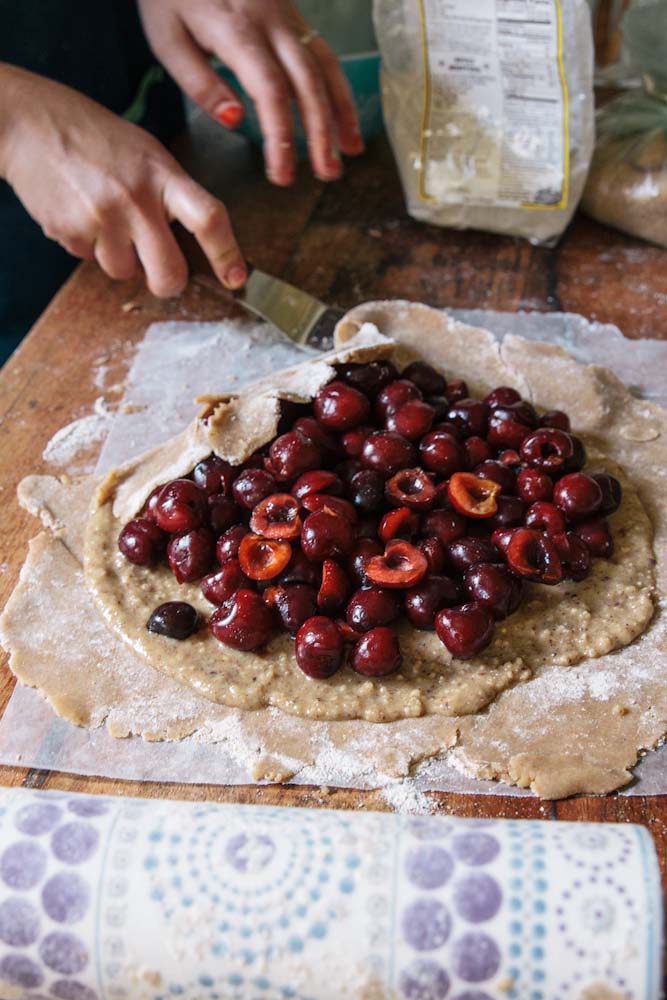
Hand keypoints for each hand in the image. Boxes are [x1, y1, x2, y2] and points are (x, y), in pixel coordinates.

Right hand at [0, 65, 246, 295]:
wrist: (28, 122)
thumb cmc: (93, 137)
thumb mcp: (145, 153)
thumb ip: (171, 195)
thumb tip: (194, 246)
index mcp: (162, 174)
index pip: (209, 218)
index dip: (227, 255)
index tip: (237, 278)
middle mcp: (136, 199)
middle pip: (169, 272)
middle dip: (167, 283)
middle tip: (161, 274)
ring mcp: (101, 218)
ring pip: (124, 272)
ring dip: (118, 257)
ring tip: (103, 217)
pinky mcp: (69, 232)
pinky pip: (89, 260)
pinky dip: (86, 245)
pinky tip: (78, 211)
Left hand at [137, 0, 363, 185]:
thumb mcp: (167, 37)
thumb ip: (200, 82)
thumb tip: (235, 121)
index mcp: (235, 29)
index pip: (269, 90)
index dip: (281, 135)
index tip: (282, 173)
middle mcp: (270, 21)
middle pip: (307, 81)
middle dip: (321, 132)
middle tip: (327, 173)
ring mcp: (287, 16)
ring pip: (324, 67)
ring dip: (341, 113)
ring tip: (348, 153)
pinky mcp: (294, 17)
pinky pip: (325, 55)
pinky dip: (339, 90)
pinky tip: (344, 121)